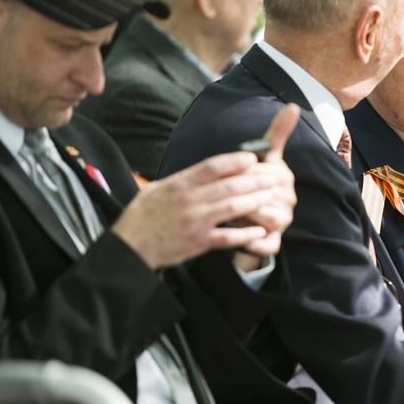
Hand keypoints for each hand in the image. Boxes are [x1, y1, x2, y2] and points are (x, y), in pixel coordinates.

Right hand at [111, 104, 299, 269]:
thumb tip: (204, 170)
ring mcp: (194, 222)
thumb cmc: (142, 217)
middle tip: (273, 176)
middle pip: (229, 186)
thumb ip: (181, 180)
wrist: (129, 247)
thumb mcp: (156, 189)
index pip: (211, 166)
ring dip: (255, 201)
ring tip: (270, 196)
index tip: (252, 157)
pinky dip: (245, 233)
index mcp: (178, 184)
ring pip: (232, 208)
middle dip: (255, 180)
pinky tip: (260, 230)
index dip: (234, 160)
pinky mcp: (198, 243)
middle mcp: (188, 201)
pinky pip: (227, 237)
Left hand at [231, 104, 298, 258]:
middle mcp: (288, 198)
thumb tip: (293, 105)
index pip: (265, 171)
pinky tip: (241, 238)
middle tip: (219, 193)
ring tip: (229, 213)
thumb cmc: (256, 182)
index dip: (243, 172)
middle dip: (243, 193)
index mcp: (284, 176)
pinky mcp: (274, 241)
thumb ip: (277, 132)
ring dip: (249, 216)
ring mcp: (283, 221)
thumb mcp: (266, 156)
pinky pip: (268, 244)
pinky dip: (255, 243)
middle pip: (266, 193)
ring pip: (269, 218)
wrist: (254, 217)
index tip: (225, 174)